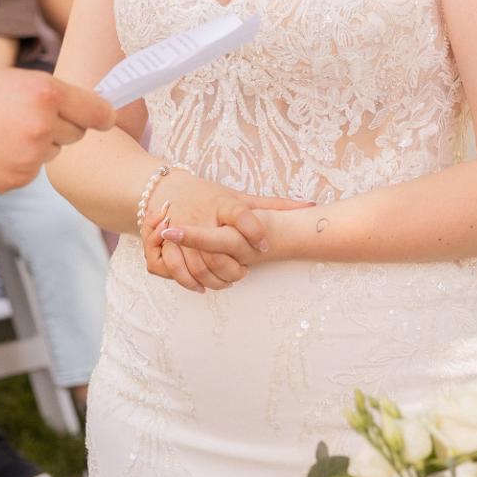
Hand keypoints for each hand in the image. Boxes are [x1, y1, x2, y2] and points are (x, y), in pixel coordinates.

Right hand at [0, 70, 114, 193]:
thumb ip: (44, 94)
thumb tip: (73, 111)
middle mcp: (44, 125)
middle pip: (74, 133)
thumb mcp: (8, 78)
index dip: (101, 114)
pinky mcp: (16, 180)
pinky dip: (15, 165)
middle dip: (58, 127)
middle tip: (23, 117)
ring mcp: (31, 156)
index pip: (95, 110)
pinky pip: (29, 172)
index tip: (105, 118)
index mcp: (45, 92)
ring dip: (35, 146)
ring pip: (49, 154)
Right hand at [141, 172, 312, 293]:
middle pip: (219, 247)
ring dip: (213, 278)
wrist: (167, 190)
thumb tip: (312, 207)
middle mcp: (201, 215)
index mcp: (222, 203)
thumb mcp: (240, 197)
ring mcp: (180, 230)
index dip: (253, 231)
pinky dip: (188, 281)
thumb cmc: (211, 197)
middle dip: (233, 267)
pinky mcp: (164, 242)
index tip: (264, 247)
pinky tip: (202, 287)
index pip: (240, 214)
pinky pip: (174, 267)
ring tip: (227, 281)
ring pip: (197, 262)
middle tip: (244, 273)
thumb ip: (274, 205)